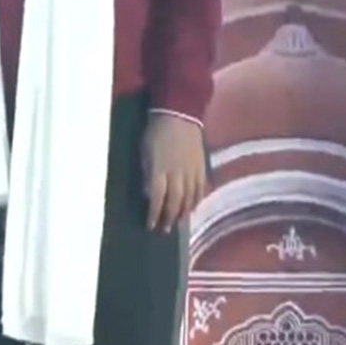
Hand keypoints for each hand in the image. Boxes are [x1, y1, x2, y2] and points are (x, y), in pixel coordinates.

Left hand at [142, 112, 206, 232]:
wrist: (179, 114)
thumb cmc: (155, 132)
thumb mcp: (144, 152)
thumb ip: (147, 173)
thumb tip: (149, 193)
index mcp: (160, 169)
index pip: (157, 198)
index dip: (154, 214)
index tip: (150, 225)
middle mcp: (177, 173)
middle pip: (175, 202)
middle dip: (169, 218)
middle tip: (164, 230)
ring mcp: (192, 171)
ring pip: (189, 198)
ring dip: (183, 213)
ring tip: (177, 222)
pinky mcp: (202, 167)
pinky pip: (201, 189)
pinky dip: (197, 201)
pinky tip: (192, 208)